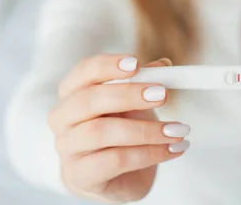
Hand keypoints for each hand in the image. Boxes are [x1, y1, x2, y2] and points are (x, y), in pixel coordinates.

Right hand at [48, 55, 189, 202]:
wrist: (114, 176)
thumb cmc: (121, 130)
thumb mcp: (134, 102)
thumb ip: (145, 81)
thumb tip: (164, 65)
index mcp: (72, 92)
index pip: (83, 71)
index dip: (108, 65)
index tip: (136, 63)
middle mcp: (63, 118)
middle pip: (89, 100)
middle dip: (129, 95)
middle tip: (163, 94)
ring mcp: (68, 148)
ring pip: (101, 132)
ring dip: (146, 129)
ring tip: (178, 130)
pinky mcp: (81, 175)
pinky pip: (115, 161)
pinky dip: (149, 153)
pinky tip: (172, 150)